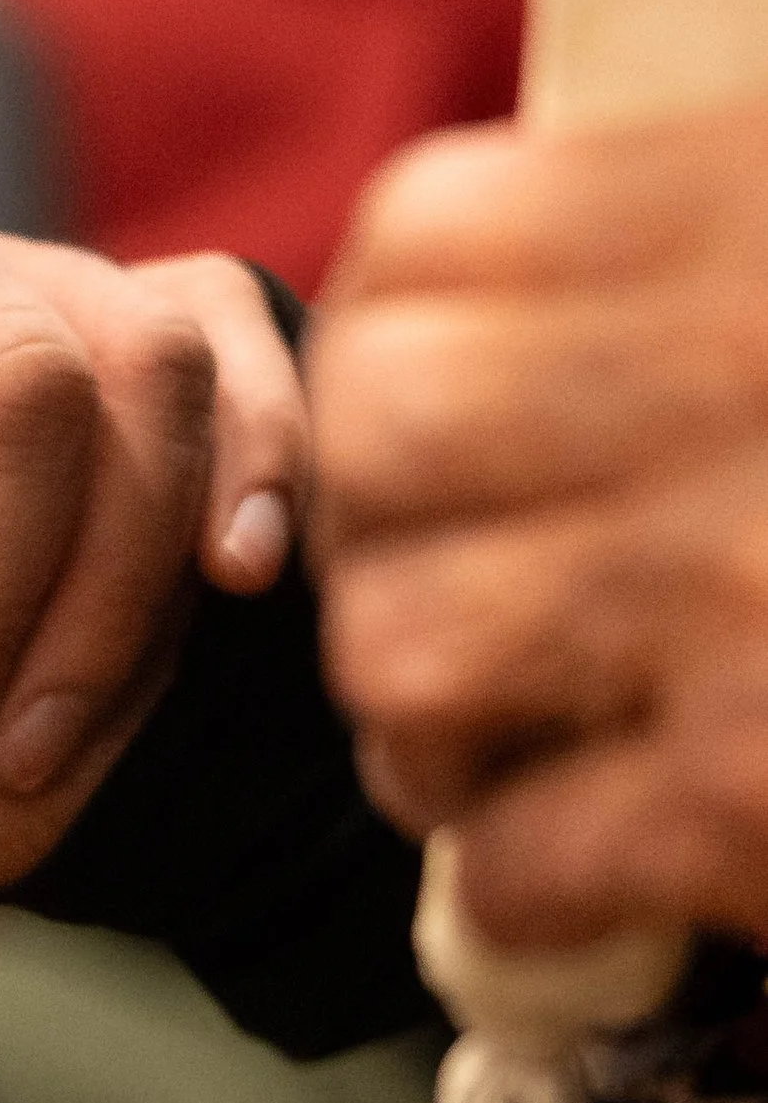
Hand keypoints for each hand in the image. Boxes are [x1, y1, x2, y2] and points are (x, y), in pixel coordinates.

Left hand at [313, 93, 767, 952]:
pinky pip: (516, 851)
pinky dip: (526, 888)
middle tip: (450, 607)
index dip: (388, 350)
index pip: (427, 245)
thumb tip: (498, 326)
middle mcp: (732, 375)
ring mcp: (736, 584)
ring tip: (506, 749)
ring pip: (399, 648)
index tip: (438, 436)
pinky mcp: (752, 783)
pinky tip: (604, 875)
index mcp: (750, 214)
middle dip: (374, 545)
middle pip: (377, 442)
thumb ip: (676, 264)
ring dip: (427, 725)